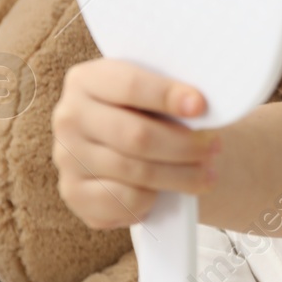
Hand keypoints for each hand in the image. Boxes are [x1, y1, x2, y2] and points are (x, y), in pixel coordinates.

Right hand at [51, 57, 217, 229]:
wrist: (131, 144)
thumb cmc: (150, 111)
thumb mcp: (155, 91)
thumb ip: (171, 92)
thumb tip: (202, 107)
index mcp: (87, 79)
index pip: (129, 85)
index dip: (167, 96)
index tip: (201, 106)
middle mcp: (69, 117)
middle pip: (135, 135)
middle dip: (184, 146)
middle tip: (215, 148)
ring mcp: (67, 157)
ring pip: (134, 171)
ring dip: (180, 176)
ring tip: (207, 174)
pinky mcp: (74, 192)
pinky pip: (122, 201)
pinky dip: (151, 199)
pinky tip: (165, 192)